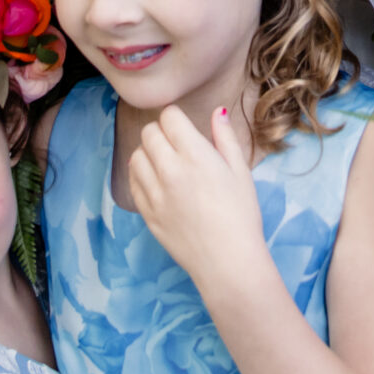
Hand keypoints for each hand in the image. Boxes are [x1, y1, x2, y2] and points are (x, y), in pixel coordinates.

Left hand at [125, 104, 273, 289]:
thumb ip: (225, 138)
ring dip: (149, 153)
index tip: (184, 127)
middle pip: (149, 133)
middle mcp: (170, 170)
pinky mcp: (146, 213)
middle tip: (176, 144)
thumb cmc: (241, 215)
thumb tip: (216, 112)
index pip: (169, 118)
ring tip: (165, 163)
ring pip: (136, 156)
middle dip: (161, 132)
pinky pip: (133, 182)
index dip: (176, 118)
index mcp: (195, 155)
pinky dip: (141, 176)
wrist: (228, 261)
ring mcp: (154, 193)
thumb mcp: (241, 172)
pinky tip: (157, 182)